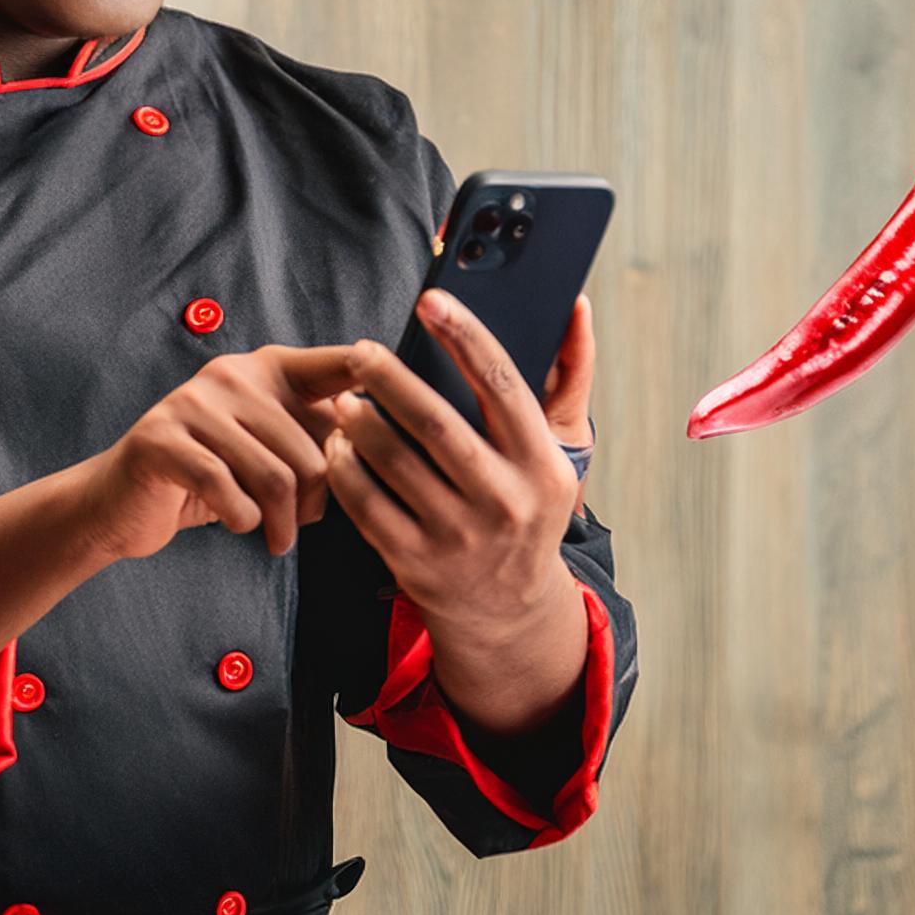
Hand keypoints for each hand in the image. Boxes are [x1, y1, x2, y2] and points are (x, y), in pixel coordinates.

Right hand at [79, 345, 355, 562]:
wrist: (123, 502)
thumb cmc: (213, 478)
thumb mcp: (269, 450)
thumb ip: (315, 440)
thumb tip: (373, 450)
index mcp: (268, 368)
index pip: (337, 366)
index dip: (374, 377)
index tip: (398, 403)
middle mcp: (233, 374)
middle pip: (313, 451)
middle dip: (316, 505)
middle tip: (297, 527)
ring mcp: (193, 402)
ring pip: (276, 477)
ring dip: (281, 524)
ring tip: (275, 538)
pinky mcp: (162, 439)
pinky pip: (229, 492)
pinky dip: (242, 521)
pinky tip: (237, 524)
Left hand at [322, 289, 589, 631]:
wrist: (510, 613)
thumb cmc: (528, 512)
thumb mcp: (559, 459)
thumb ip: (567, 382)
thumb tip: (577, 306)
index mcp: (542, 466)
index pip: (501, 385)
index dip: (465, 336)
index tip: (431, 300)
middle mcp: (504, 502)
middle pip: (435, 423)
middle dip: (390, 378)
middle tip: (362, 352)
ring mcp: (458, 537)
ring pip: (393, 462)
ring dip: (358, 422)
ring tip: (343, 398)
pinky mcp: (416, 564)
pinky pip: (366, 505)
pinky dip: (345, 469)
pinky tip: (338, 446)